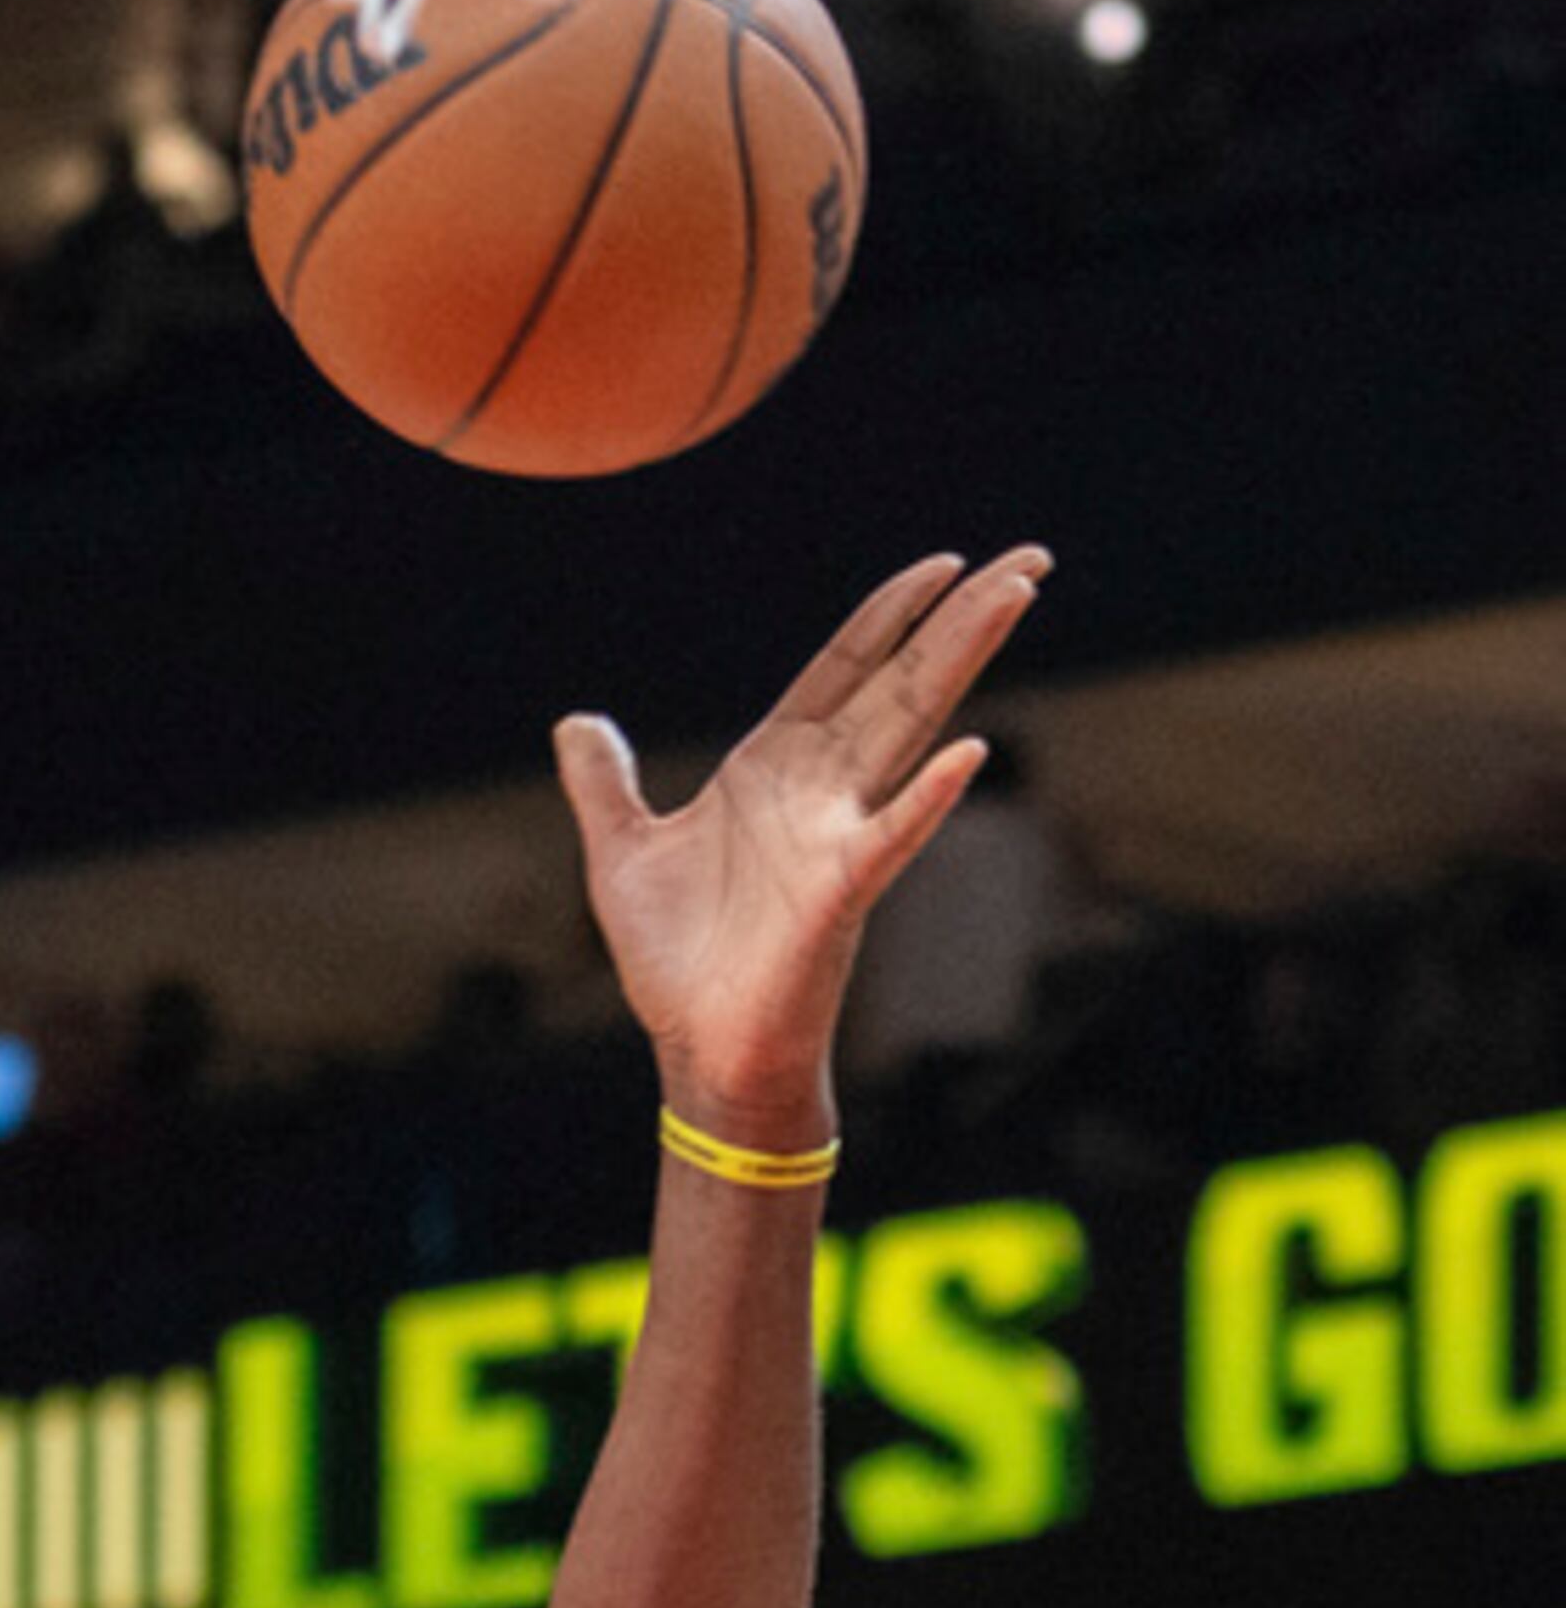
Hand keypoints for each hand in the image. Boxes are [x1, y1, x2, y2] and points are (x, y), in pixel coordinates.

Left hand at [553, 545, 1050, 1130]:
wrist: (698, 1048)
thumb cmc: (677, 962)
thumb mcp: (623, 853)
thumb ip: (605, 785)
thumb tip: (576, 723)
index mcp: (773, 768)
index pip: (844, 667)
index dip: (890, 613)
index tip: (942, 563)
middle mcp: (820, 790)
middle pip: (901, 680)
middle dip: (961, 617)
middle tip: (1032, 558)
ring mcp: (839, 835)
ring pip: (913, 728)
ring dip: (962, 661)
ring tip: (1016, 597)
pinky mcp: (840, 892)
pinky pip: (891, 836)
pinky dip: (927, 798)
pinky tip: (971, 753)